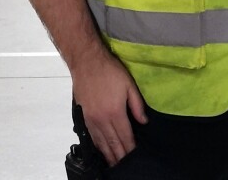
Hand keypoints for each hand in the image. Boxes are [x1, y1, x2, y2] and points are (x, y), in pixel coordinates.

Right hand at [72, 48, 147, 166]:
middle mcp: (102, 120)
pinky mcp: (84, 117)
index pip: (125, 136)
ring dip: (109, 154)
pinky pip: (92, 137)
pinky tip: (102, 150)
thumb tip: (143, 121)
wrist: (86, 62)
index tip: (136, 155)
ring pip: (101, 143)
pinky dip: (98, 146)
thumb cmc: (110, 71)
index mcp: (115, 112)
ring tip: (115, 163)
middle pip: (113, 143)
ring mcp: (91, 120)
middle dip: (120, 155)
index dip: (131, 147)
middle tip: (127, 164)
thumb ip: (137, 105)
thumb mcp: (129, 84)